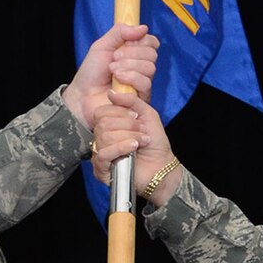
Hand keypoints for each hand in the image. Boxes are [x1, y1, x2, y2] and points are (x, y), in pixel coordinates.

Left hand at [64, 24, 159, 129]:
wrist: (83, 94)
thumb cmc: (91, 72)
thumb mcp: (102, 45)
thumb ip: (120, 32)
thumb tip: (143, 27)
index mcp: (135, 54)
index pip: (152, 42)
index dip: (141, 41)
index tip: (124, 43)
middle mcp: (141, 68)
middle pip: (152, 54)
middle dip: (131, 54)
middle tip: (114, 58)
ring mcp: (141, 83)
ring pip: (150, 68)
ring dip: (129, 66)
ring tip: (112, 70)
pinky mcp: (140, 98)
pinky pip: (145, 84)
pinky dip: (130, 78)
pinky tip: (117, 80)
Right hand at [92, 87, 181, 203]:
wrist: (162, 166)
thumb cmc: (154, 143)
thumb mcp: (146, 114)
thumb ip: (131, 100)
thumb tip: (111, 93)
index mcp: (109, 125)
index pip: (101, 112)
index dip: (119, 112)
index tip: (136, 117)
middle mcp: (102, 138)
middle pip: (103, 124)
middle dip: (127, 125)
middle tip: (141, 131)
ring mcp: (100, 154)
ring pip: (104, 137)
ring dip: (128, 136)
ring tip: (142, 141)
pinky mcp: (101, 169)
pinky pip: (104, 153)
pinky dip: (122, 147)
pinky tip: (134, 148)